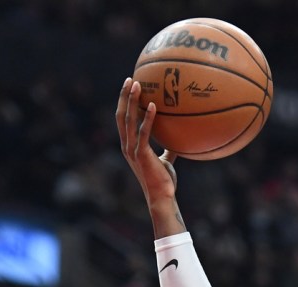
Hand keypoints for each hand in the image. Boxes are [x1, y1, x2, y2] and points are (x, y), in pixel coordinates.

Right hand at [116, 78, 177, 204]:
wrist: (162, 196)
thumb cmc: (163, 180)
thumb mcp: (165, 161)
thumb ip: (168, 149)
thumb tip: (177, 141)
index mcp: (130, 146)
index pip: (123, 120)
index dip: (123, 103)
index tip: (129, 87)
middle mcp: (127, 146)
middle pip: (121, 116)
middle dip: (123, 96)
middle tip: (129, 79)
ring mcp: (132, 150)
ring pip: (128, 120)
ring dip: (131, 101)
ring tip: (136, 85)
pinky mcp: (142, 155)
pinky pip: (144, 133)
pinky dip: (148, 118)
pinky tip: (154, 106)